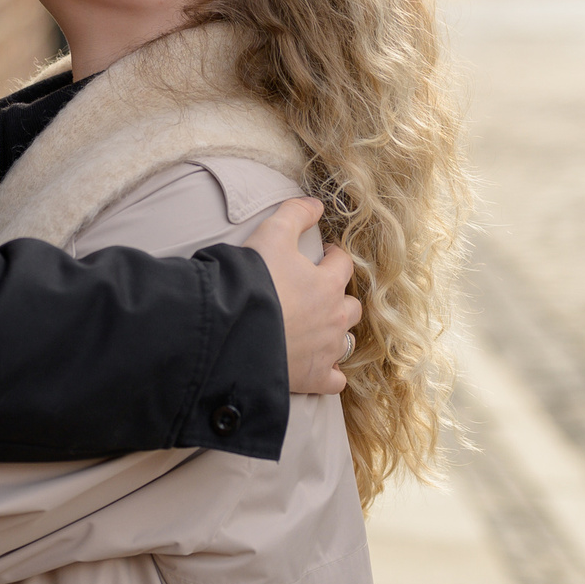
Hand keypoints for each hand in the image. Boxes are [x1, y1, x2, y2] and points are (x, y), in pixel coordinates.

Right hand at [249, 198, 359, 393]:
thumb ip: (295, 213)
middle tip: (318, 294)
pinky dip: (331, 374)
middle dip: (339, 298)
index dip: (334, 256)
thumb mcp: (271, 234)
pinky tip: (319, 367)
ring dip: (336, 333)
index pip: (344, 264)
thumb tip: (316, 203)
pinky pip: (336, 380)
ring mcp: (326, 350)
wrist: (233, 329)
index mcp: (328, 283)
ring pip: (346, 342)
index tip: (324, 255)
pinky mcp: (313, 378)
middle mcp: (334, 318)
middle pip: (351, 306)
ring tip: (318, 329)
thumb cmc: (253, 280)